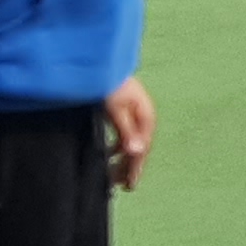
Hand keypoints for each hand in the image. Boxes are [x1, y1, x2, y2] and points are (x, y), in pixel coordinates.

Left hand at [102, 75, 155, 192]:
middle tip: (118, 185)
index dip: (135, 168)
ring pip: (130, 140)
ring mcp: (134, 111)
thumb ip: (126, 131)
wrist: (100, 58)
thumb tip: (136, 153)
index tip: (128, 186)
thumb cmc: (108, 82)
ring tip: (112, 171)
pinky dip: (117, 145)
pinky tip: (109, 151)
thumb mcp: (115, 108)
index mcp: (145, 116)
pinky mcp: (123, 107)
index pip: (141, 148)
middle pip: (138, 146)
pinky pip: (123, 133)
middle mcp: (142, 115)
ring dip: (122, 157)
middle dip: (129, 166)